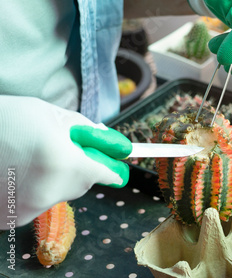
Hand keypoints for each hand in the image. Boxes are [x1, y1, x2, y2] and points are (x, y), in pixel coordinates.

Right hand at [0, 96, 131, 227]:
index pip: (105, 174)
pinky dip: (33, 190)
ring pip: (59, 194)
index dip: (112, 168)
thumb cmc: (5, 119)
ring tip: (30, 159)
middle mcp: (48, 191)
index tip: (118, 167)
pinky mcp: (9, 219)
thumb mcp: (51, 114)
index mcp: (63, 163)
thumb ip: (86, 131)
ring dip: (56, 178)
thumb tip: (114, 145)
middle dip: (81, 168)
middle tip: (62, 150)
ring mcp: (26, 209)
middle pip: (83, 185)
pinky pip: (36, 203)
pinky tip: (15, 173)